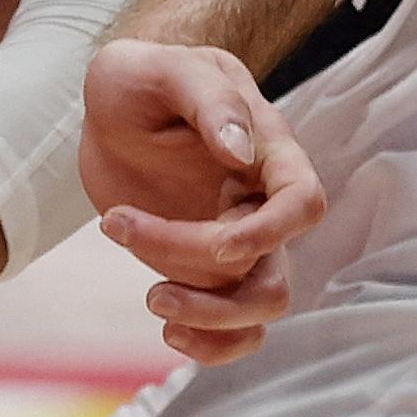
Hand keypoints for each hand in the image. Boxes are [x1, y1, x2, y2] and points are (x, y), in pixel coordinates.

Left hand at [81, 36, 327, 367]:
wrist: (112, 110)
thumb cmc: (140, 80)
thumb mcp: (160, 69)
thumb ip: (208, 99)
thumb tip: (240, 151)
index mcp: (268, 153)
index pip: (303, 203)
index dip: (271, 233)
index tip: (218, 242)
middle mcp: (262, 205)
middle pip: (274, 273)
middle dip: (206, 275)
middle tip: (124, 230)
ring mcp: (238, 242)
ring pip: (259, 309)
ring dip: (208, 318)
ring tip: (151, 297)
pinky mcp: (205, 270)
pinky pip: (234, 330)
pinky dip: (212, 347)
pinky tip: (168, 331)